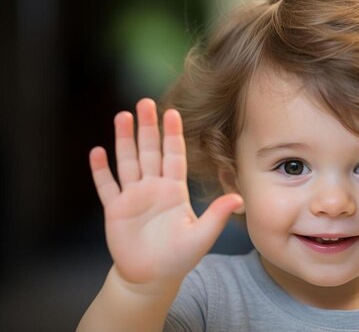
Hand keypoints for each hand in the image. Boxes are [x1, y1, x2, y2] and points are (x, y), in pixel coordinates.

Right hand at [89, 98, 242, 287]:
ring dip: (124, 140)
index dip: (172, 134)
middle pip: (149, 151)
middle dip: (147, 127)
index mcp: (174, 190)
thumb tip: (239, 198)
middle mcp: (153, 188)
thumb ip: (217, 216)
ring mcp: (133, 196)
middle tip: (144, 102)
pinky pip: (107, 186)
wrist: (152, 277)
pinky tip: (97, 152)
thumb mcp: (202, 236)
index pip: (174, 156)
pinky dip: (101, 170)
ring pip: (127, 161)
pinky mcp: (115, 209)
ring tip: (122, 116)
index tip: (172, 112)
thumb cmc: (179, 257)